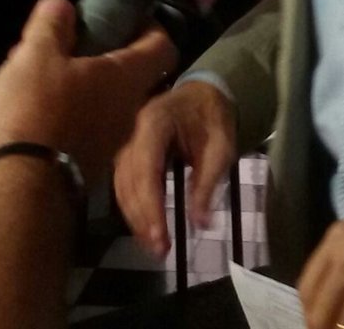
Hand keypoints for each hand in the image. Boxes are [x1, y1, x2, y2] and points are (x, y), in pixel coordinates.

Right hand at [0, 0, 176, 184]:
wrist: (17, 191)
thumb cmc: (36, 112)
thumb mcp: (37, 55)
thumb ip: (52, 24)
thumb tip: (62, 5)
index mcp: (126, 79)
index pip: (161, 45)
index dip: (148, 27)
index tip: (126, 18)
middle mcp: (126, 112)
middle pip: (126, 75)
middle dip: (98, 57)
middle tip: (67, 45)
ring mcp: (106, 144)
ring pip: (99, 103)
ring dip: (75, 86)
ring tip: (37, 75)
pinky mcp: (81, 167)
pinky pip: (80, 129)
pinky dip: (62, 115)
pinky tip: (30, 111)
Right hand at [113, 79, 236, 257]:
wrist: (205, 94)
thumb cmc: (213, 118)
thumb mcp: (221, 147)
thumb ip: (208, 182)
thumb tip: (201, 223)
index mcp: (156, 122)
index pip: (146, 169)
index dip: (149, 205)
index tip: (160, 236)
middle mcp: (135, 132)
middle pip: (129, 181)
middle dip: (141, 218)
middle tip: (159, 250)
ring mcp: (130, 142)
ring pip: (122, 185)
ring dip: (135, 217)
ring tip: (154, 245)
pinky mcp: (132, 154)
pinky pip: (125, 184)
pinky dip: (134, 207)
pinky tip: (147, 227)